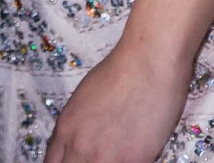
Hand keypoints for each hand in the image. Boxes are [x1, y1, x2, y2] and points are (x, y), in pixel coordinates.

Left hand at [45, 40, 191, 162]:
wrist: (148, 60)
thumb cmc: (120, 70)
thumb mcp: (84, 97)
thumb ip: (78, 125)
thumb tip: (81, 143)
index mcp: (65, 128)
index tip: (76, 161)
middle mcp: (79, 146)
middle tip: (96, 158)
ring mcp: (105, 158)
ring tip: (116, 156)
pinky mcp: (132, 162)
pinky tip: (134, 157)